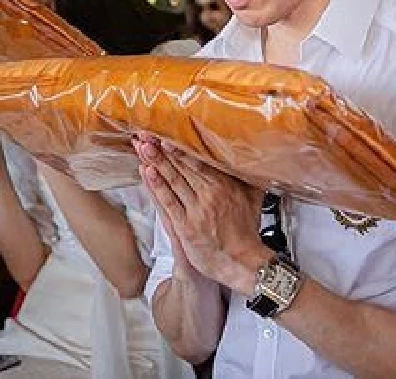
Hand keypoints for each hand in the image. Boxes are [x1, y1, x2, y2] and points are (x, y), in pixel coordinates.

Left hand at [133, 133, 270, 293]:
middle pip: (182, 166)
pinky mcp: (186, 227)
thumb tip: (252, 161)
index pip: (198, 160)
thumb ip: (249, 179)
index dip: (180, 146)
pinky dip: (157, 186)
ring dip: (156, 162)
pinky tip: (147, 172)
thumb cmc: (246, 232)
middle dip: (162, 149)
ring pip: (173, 180)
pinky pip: (168, 202)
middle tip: (146, 133)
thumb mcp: (253, 199)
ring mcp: (197, 210)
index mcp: (225, 185)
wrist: (243, 262)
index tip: (166, 132)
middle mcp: (210, 194)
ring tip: (142, 146)